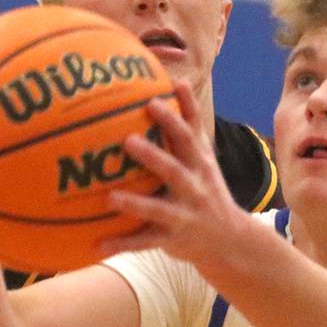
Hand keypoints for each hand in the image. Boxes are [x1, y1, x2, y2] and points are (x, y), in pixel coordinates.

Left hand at [100, 80, 252, 268]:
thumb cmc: (207, 189)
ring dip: (136, 204)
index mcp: (198, 165)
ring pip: (159, 209)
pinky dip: (121, 244)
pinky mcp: (172, 239)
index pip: (188, 138)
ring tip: (112, 198)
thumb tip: (178, 80)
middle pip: (174, 170)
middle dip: (154, 156)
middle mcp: (194, 188)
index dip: (173, 119)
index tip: (153, 101)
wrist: (229, 240)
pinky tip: (97, 246)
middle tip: (129, 141)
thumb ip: (191, 123)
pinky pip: (144, 243)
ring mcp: (184, 216)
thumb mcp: (204, 157)